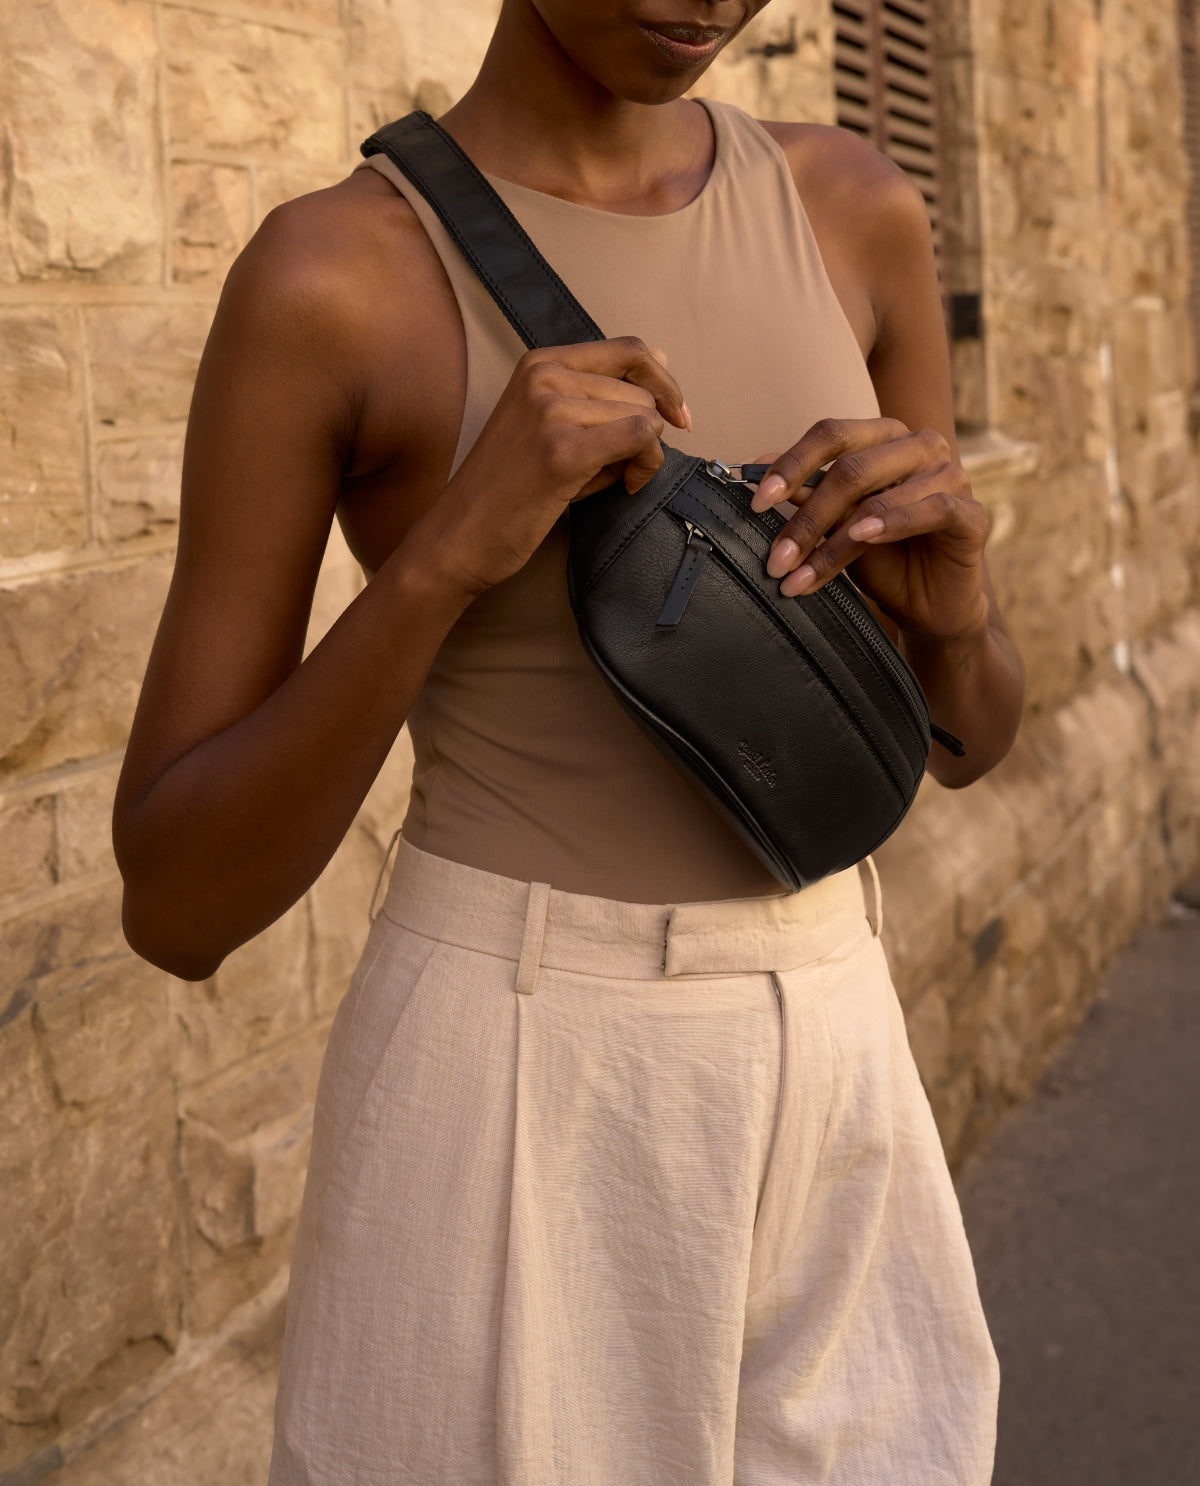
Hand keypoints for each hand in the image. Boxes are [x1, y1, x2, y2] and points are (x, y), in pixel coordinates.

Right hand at [416, 336, 688, 596]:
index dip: (665, 382)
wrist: (459, 536)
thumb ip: (597, 401)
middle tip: (628, 469)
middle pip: (642, 390)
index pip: (630, 349)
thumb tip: (662, 385)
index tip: (677, 416)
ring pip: (646, 416)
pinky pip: (641, 439)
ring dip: (646, 455)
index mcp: (540, 363)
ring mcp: (552, 411)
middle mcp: (545, 376)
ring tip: (616, 480)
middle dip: (651, 433)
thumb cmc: (509, 490)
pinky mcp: (563, 451)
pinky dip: (646, 465)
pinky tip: (627, 486)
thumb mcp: (546, 426)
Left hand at [749, 417, 990, 640]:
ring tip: (801, 574)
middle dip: (806, 518)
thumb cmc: (882, 559)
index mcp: (885, 438)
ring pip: (879, 498)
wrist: (928, 606)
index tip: (757, 501)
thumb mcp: (835, 525)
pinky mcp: (972, 514)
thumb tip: (756, 465)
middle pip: (851, 468)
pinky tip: (860, 538)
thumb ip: (806, 493)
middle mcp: (920, 446)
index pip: (832, 434)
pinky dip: (892, 524)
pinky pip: (931, 510)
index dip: (791, 464)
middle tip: (776, 558)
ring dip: (832, 543)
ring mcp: (951, 475)